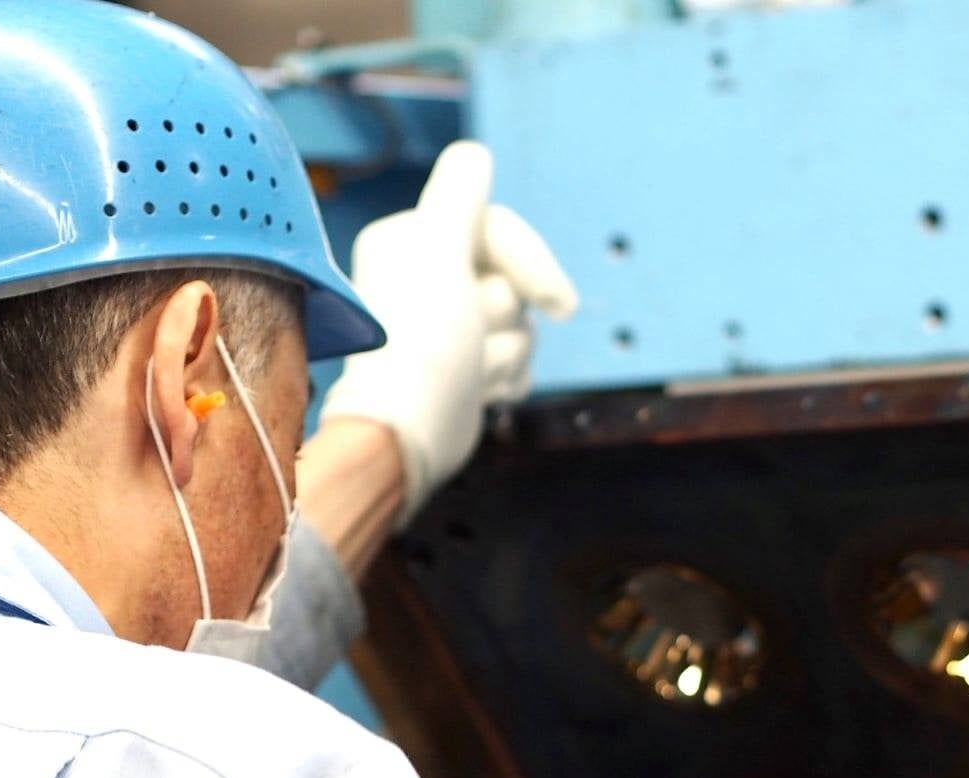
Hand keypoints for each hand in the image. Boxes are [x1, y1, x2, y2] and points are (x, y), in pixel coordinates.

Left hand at [319, 140, 577, 526]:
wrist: (410, 431)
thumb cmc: (422, 341)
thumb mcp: (439, 249)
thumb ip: (459, 196)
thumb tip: (475, 157)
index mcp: (415, 241)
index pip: (497, 228)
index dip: (530, 262)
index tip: (557, 303)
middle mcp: (430, 278)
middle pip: (512, 278)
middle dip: (505, 314)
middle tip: (476, 336)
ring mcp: (451, 327)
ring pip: (519, 323)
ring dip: (504, 351)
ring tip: (471, 371)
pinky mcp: (467, 368)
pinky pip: (516, 359)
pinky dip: (507, 377)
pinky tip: (484, 391)